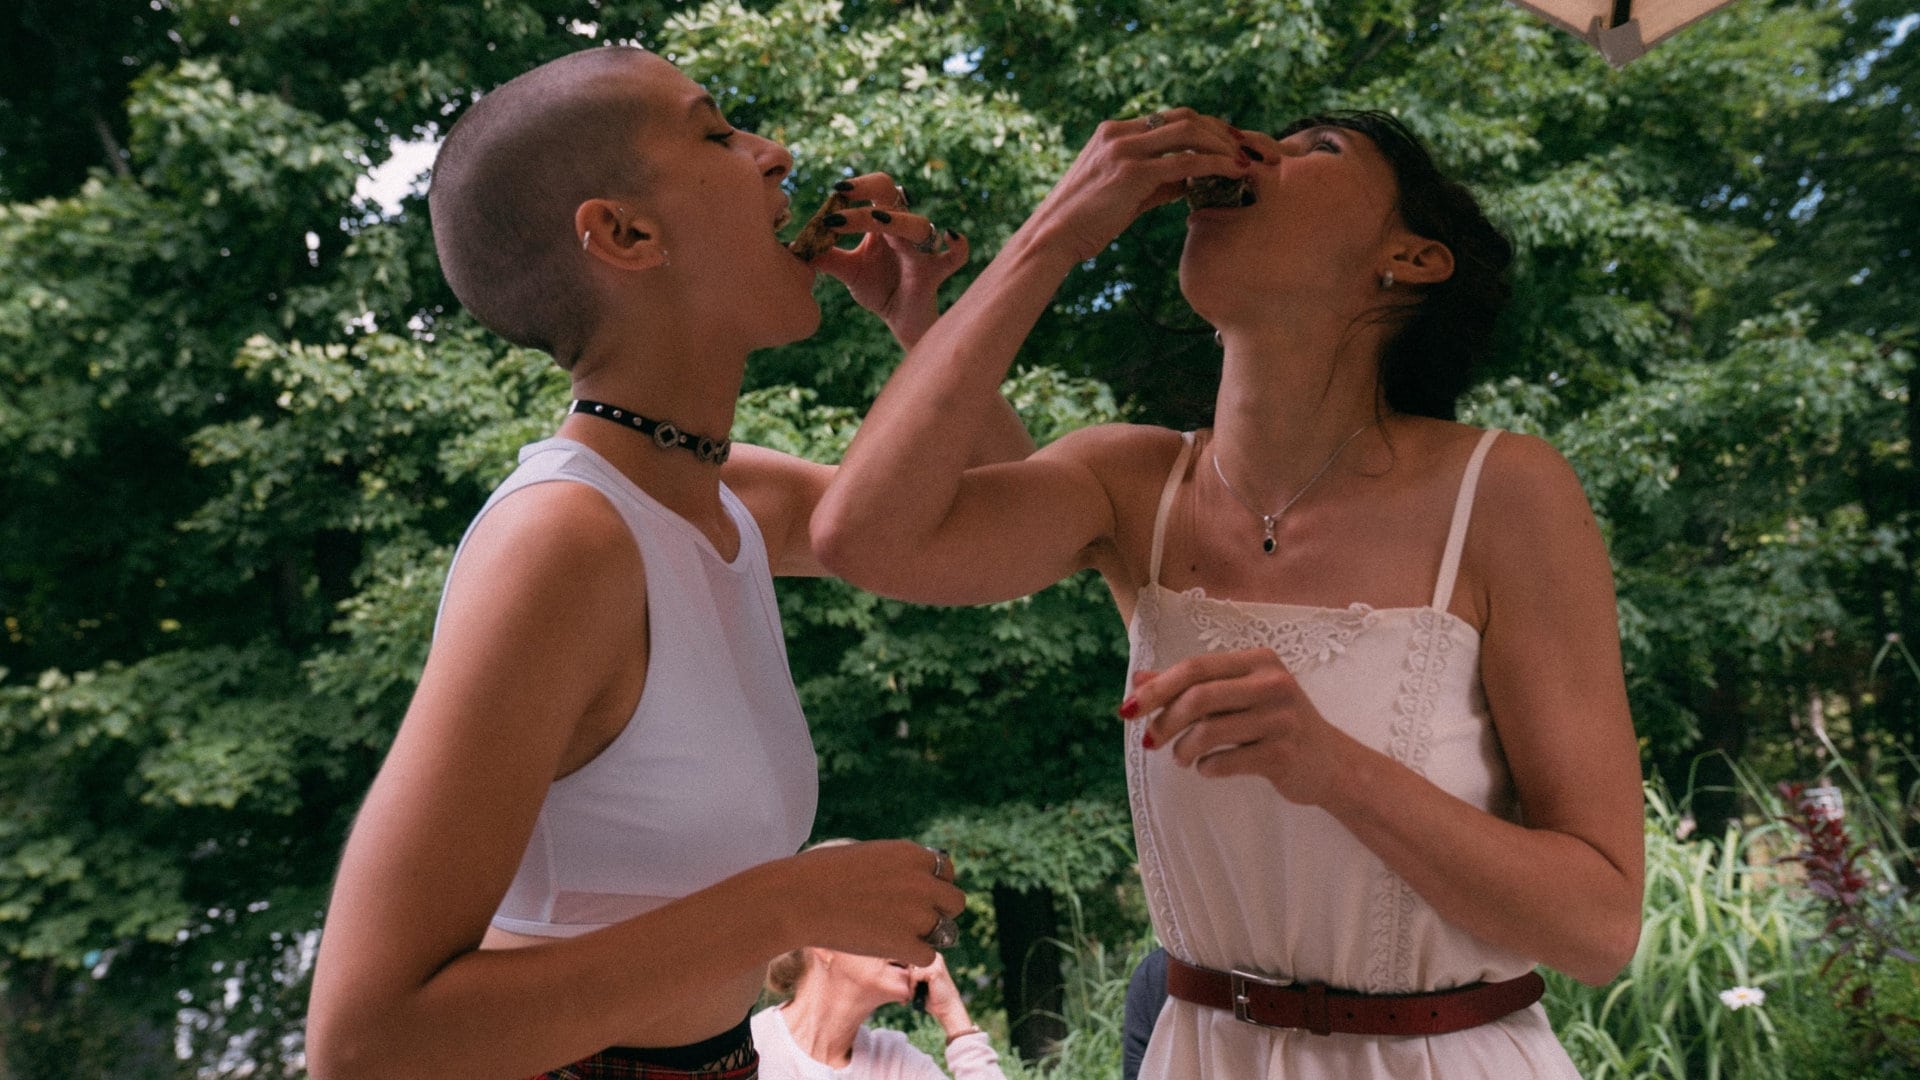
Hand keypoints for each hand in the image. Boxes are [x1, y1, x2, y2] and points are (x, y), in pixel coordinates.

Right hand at [779, 839, 963, 966]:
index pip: (947, 871)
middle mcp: (922, 881)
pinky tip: (891, 950)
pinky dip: (913, 957)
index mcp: (912, 854)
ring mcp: (917, 913)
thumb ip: (898, 867)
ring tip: (900, 936)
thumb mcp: (868, 856)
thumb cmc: (822, 875)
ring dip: (928, 936)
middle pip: (956, 902)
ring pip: (947, 932)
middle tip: (913, 920)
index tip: (917, 896)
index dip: (935, 885)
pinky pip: (929, 956)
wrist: (799, 898)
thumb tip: (916, 881)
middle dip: (939, 912)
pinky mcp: (906, 943)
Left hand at [810, 173, 969, 347]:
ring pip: (917, 224)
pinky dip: (957, 246)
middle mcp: (902, 229)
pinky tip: (951, 236)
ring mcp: (921, 249)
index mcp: (882, 223)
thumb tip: (795, 246)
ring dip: (897, 220)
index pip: (872, 191)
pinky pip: (956, 256)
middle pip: (893, 193)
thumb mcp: (847, 271)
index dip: (855, 187)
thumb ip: (825, 257)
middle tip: (842, 193)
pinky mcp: (935, 272)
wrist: (900, 320)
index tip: (832, 193)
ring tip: (876, 221)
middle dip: (869, 190)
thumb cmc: (878, 288)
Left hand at [908, 952, 975, 1035]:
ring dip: (909, 983)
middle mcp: (934, 956)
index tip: (907, 986)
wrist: (947, 1008)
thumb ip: (913, 972)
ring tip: (912, 994)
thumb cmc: (933, 997)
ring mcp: (935, 962)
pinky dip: (912, 987)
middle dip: (906, 978)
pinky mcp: (934, 970)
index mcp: (932, 956)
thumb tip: (895, 964)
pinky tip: (915, 995)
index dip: (905, 971)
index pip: (910, 957)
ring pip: (911, 970)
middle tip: (908, 993)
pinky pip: (914, 976)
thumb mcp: (921, 982)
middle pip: (909, 962)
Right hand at [1027, 107, 1249, 264]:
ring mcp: (1124, 149)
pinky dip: (1215, 165)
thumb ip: (1156, 182)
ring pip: (1190, 132)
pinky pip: (1186, 162)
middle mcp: (1119, 133)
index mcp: (1113, 132)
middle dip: (1221, 131)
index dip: (1205, 128)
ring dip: (1223, 145)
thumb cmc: (1085, 222)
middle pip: (1185, 117)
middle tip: (1244, 149)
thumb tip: (1190, 181)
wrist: (1053, 238)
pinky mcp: (1132, 172)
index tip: (1228, 145)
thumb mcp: (1124, 194)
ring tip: (1244, 162)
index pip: (1170, 118)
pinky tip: (1233, 174)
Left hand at [1120, 648, 1355, 806]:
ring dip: (1183, 749)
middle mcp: (1273, 683)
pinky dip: (1207, 767)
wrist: (1331, 763)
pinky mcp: (1284, 754)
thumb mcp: (1239, 695)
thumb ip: (1191, 685)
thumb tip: (1138, 680)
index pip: (1195, 667)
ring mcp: (1282, 719)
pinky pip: (1226, 761)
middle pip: (1199, 696)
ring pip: (1209, 731)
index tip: (1128, 709)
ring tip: (1182, 757)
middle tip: (1150, 741)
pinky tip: (1207, 768)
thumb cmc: (1275, 724)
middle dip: (1164, 721)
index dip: (1157, 688)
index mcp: (1259, 661)